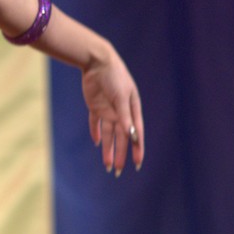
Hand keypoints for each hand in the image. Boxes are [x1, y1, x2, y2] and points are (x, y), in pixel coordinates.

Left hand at [81, 46, 144, 174]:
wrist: (97, 62)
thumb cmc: (114, 77)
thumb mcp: (121, 97)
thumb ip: (124, 116)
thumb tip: (130, 134)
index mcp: (132, 109)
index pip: (135, 133)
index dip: (137, 149)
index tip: (137, 164)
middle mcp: (121, 112)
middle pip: (121, 138)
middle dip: (120, 155)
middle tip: (118, 171)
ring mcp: (108, 110)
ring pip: (109, 135)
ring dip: (108, 150)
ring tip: (108, 166)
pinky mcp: (95, 106)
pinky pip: (96, 123)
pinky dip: (96, 133)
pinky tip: (97, 143)